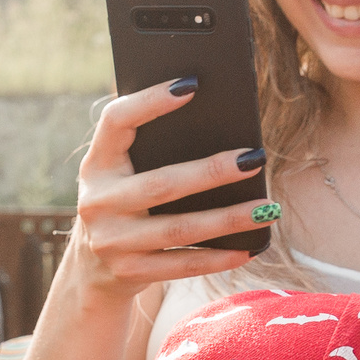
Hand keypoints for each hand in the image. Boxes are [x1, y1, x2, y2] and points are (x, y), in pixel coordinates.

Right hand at [64, 79, 270, 298]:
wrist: (91, 271)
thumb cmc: (124, 205)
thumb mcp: (121, 175)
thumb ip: (150, 151)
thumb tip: (222, 127)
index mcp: (96, 165)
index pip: (116, 121)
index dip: (149, 102)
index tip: (192, 86)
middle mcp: (98, 202)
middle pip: (162, 185)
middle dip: (212, 172)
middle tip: (255, 159)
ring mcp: (111, 242)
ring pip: (180, 229)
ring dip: (229, 219)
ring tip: (268, 208)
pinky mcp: (129, 273)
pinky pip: (182, 266)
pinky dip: (219, 258)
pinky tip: (250, 247)